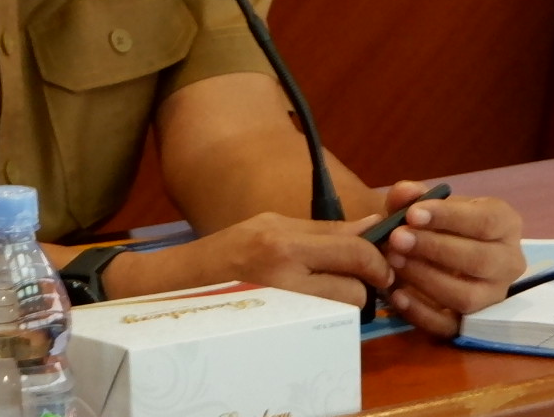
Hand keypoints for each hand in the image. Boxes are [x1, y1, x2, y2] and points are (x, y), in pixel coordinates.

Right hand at [102, 211, 394, 308]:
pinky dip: (328, 321)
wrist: (175, 288)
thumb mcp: (268, 227)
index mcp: (280, 238)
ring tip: (327, 300)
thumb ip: (321, 231)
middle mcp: (281, 267)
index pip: (353, 244)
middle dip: (365, 283)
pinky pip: (325, 325)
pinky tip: (313, 315)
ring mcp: (280, 301)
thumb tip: (371, 228)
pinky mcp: (279, 327)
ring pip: (346, 307)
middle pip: (357, 279)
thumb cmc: (224, 254)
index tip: (379, 265)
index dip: (376, 257)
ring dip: (346, 306)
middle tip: (359, 285)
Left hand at [379, 181, 525, 336]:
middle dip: (434, 249)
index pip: (485, 222)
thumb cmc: (437, 223)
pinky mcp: (471, 324)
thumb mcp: (426, 204)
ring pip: (467, 296)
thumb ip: (412, 197)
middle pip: (479, 260)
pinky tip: (396, 295)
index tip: (412, 214)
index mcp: (504, 225)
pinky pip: (450, 327)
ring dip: (426, 279)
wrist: (434, 252)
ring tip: (392, 261)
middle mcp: (508, 263)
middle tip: (396, 238)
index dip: (449, 217)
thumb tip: (405, 192)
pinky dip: (421, 313)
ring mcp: (492, 297)